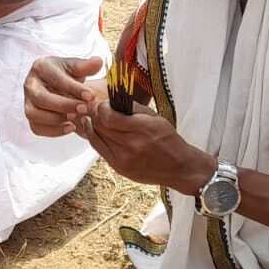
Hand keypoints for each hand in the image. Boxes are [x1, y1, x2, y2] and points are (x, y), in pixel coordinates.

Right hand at [23, 56, 105, 137]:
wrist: (58, 86)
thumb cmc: (67, 75)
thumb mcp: (76, 67)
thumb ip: (87, 66)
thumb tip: (98, 62)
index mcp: (41, 67)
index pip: (56, 78)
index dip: (74, 88)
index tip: (91, 96)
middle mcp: (30, 84)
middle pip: (41, 98)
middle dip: (64, 105)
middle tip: (84, 109)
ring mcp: (28, 101)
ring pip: (34, 114)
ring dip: (56, 119)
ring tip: (76, 119)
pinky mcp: (31, 116)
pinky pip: (37, 127)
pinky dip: (54, 131)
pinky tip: (70, 127)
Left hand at [79, 101, 215, 193]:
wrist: (179, 167)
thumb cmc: (169, 140)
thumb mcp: (155, 118)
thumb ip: (134, 108)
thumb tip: (112, 100)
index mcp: (141, 130)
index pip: (108, 116)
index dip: (101, 107)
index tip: (102, 103)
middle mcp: (131, 145)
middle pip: (100, 126)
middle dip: (94, 114)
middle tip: (93, 108)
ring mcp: (123, 159)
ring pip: (96, 138)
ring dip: (91, 125)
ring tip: (89, 117)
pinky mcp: (119, 168)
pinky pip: (99, 150)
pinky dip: (94, 138)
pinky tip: (93, 130)